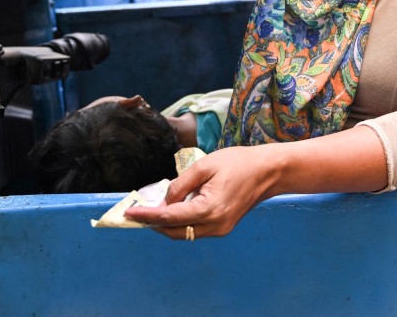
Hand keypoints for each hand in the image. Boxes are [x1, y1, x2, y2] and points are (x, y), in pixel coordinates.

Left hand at [124, 145, 280, 239]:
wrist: (268, 172)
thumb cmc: (238, 163)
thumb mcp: (205, 165)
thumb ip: (181, 184)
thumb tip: (165, 200)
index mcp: (209, 209)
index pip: (169, 217)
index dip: (146, 215)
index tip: (128, 213)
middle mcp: (214, 225)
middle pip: (174, 232)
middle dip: (152, 224)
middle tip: (136, 213)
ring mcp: (220, 229)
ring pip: (184, 234)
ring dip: (166, 225)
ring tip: (150, 211)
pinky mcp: (223, 228)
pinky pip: (195, 230)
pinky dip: (180, 223)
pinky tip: (173, 210)